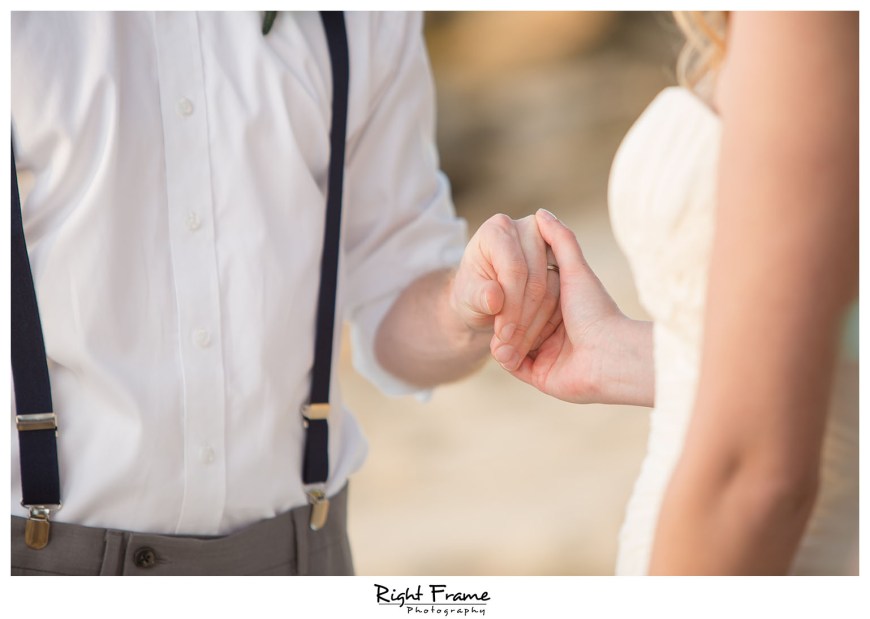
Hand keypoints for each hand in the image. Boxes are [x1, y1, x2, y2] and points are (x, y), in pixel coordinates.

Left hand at [450, 213, 561, 370]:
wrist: (485, 298)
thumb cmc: (473, 292)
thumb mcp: (467, 298)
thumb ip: (479, 297)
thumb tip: (494, 298)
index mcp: (497, 230)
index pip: (513, 269)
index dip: (510, 304)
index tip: (504, 334)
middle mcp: (525, 229)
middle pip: (535, 278)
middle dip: (522, 316)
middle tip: (511, 344)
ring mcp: (548, 244)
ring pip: (552, 288)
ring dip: (536, 322)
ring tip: (518, 346)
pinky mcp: (561, 262)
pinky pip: (563, 294)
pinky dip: (549, 318)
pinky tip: (535, 337)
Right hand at [507, 209, 653, 405]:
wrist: (608, 355)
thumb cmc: (594, 311)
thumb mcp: (575, 270)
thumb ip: (560, 242)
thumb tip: (541, 213)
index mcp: (561, 308)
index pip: (525, 295)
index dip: (511, 287)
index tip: (496, 274)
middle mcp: (552, 331)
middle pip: (515, 319)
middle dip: (503, 314)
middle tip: (491, 303)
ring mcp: (544, 354)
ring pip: (510, 341)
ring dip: (501, 336)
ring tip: (495, 328)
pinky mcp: (538, 375)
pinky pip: (513, 364)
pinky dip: (505, 356)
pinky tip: (500, 348)